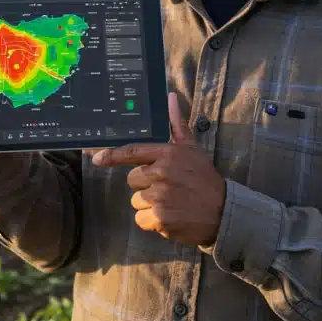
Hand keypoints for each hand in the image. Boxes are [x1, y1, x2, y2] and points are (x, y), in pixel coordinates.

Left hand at [91, 92, 226, 246]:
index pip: (132, 152)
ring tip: (171, 203)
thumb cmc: (205, 179)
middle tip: (166, 188)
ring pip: (136, 201)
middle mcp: (161, 173)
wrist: (224, 211)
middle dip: (145, 185)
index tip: (97, 158)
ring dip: (149, 205)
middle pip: (132, 180)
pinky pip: (141, 220)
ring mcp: (160, 196)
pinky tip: (170, 217)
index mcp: (167, 154)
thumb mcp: (193, 149)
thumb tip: (170, 97)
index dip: (112, 155)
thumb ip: (177, 125)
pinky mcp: (160, 218)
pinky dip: (152, 222)